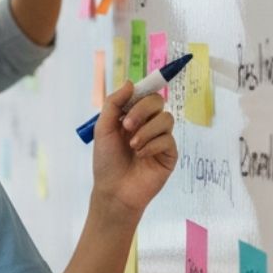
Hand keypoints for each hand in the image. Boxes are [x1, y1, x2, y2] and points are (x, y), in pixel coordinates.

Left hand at [91, 81, 177, 220]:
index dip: (142, 91)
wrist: (114, 190)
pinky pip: (168, 140)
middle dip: (142, 110)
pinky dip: (152, 145)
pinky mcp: (170, 154)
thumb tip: (130, 82)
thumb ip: (114, 104)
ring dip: (147, 130)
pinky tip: (141, 156)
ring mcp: (160, 139)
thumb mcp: (103, 129)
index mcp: (131, 117)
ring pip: (166, 119)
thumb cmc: (106, 161)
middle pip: (157, 102)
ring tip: (133, 145)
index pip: (143, 95)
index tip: (136, 93)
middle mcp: (148, 124)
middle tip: (127, 126)